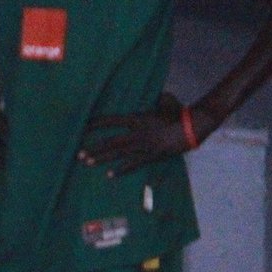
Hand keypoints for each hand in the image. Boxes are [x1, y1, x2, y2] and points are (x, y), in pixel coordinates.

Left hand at [80, 93, 201, 176]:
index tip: (83, 127)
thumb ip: (157, 98)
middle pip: (111, 142)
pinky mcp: (151, 157)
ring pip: (118, 154)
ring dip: (102, 159)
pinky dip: (121, 170)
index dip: (96, 124)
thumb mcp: (166, 101)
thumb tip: (157, 95)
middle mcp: (137, 133)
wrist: (193, 128)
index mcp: (138, 118)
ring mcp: (144, 146)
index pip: (111, 121)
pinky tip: (109, 175)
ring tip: (87, 163)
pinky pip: (133, 164)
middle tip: (79, 154)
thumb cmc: (179, 113)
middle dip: (94, 148)